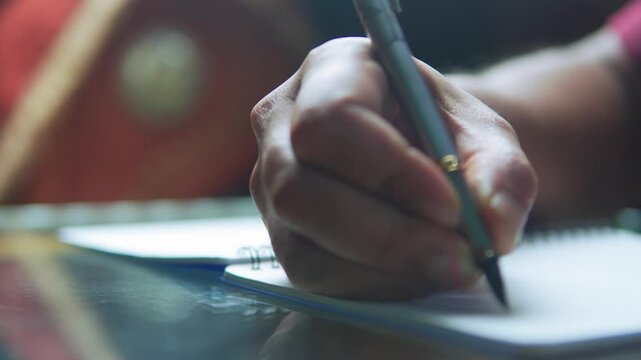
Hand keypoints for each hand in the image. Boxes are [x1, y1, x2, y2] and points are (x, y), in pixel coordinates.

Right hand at [250, 38, 536, 298]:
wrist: (423, 156)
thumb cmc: (443, 133)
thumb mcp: (485, 137)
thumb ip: (500, 173)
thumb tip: (492, 228)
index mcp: (332, 71)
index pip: (332, 118)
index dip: (387, 169)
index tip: (450, 206)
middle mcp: (284, 125)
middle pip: (297, 189)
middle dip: (384, 235)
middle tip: (457, 258)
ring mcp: (272, 182)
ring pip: (300, 244)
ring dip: (383, 269)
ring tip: (446, 267)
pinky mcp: (282, 232)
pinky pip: (311, 274)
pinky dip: (371, 286)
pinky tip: (414, 274)